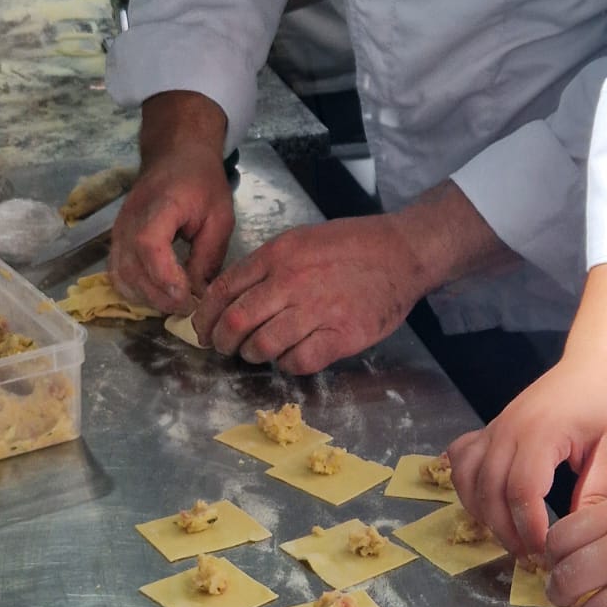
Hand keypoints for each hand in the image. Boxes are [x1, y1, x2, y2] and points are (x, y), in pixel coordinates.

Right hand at [109, 152, 234, 313]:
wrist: (176, 155)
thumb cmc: (202, 183)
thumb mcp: (220, 217)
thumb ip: (208, 256)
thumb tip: (198, 294)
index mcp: (160, 205)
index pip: (149, 245)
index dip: (164, 276)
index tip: (187, 296)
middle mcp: (131, 219)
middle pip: (132, 268)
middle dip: (160, 296)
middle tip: (188, 307)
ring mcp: (119, 230)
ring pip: (121, 276)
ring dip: (146, 297)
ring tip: (174, 303)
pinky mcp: (116, 239)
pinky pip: (116, 272)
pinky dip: (134, 290)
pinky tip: (156, 295)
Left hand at [195, 214, 426, 373]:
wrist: (402, 253)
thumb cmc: (352, 246)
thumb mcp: (300, 241)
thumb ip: (266, 266)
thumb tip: (233, 296)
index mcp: (277, 255)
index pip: (223, 291)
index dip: (206, 318)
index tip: (205, 331)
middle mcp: (291, 282)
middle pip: (237, 322)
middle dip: (223, 342)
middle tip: (226, 348)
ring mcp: (317, 310)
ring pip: (263, 345)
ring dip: (253, 355)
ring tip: (258, 353)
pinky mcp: (341, 335)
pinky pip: (299, 362)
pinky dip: (288, 365)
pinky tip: (292, 357)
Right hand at [447, 356, 606, 562]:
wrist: (598, 361)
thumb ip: (598, 490)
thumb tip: (580, 533)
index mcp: (541, 433)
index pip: (521, 490)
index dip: (529, 527)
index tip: (546, 551)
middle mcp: (508, 429)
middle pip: (489, 490)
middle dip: (506, 530)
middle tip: (530, 555)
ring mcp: (496, 427)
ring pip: (468, 478)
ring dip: (483, 512)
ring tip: (511, 534)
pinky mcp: (492, 428)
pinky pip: (462, 458)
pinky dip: (466, 484)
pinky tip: (484, 502)